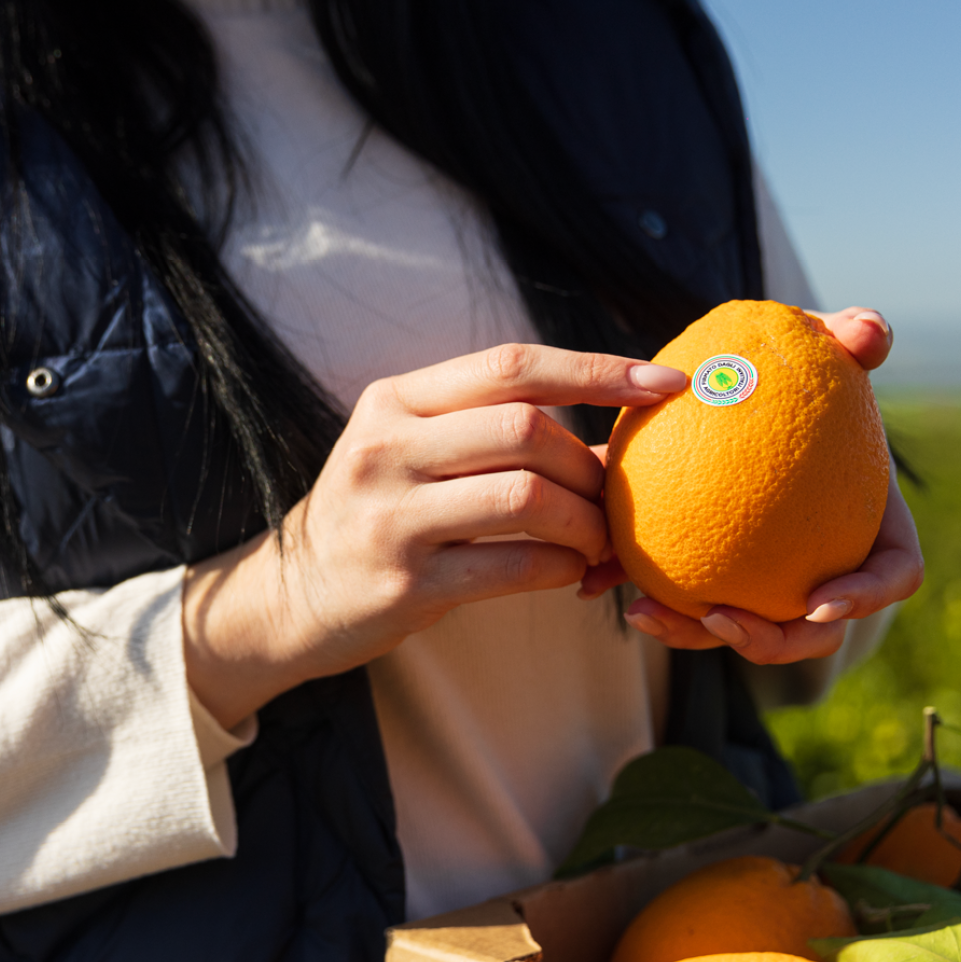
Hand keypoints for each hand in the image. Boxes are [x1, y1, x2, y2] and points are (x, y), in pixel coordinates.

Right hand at [183, 344, 686, 727]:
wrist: (297, 595)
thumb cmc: (382, 514)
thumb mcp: (413, 450)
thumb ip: (494, 428)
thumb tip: (620, 431)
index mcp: (395, 400)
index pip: (511, 366)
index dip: (597, 369)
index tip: (663, 382)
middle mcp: (385, 449)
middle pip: (526, 429)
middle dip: (590, 464)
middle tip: (614, 497)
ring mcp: (390, 517)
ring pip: (526, 498)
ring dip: (585, 521)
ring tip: (598, 541)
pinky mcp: (404, 584)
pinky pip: (515, 566)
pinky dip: (562, 568)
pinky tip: (570, 573)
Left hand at [603, 307, 924, 665]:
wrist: (739, 394)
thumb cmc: (796, 373)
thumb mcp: (823, 348)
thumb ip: (852, 336)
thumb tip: (869, 331)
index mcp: (871, 529)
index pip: (890, 576)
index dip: (864, 598)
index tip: (820, 601)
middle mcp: (823, 569)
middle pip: (811, 632)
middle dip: (769, 641)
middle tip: (719, 617)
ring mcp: (765, 583)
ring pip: (738, 628)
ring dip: (690, 634)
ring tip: (641, 611)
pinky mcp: (708, 578)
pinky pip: (680, 601)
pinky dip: (646, 596)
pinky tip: (595, 582)